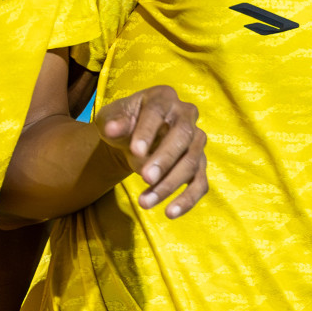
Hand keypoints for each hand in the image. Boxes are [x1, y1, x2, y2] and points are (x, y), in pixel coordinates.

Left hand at [95, 85, 208, 217]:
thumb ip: (112, 122)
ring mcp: (196, 139)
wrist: (134, 138)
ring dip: (170, 183)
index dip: (148, 131)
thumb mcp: (111, 118)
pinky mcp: (199, 163)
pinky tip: (170, 213)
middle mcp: (186, 115)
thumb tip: (113, 129)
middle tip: (145, 178)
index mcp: (163, 97)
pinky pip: (201, 182)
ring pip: (192, 161)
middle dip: (165, 158)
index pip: (158, 112)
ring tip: (144, 203)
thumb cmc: (123, 124)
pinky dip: (188, 199)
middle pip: (183, 136)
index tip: (134, 151)